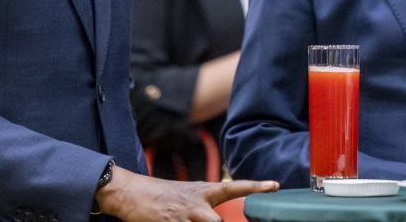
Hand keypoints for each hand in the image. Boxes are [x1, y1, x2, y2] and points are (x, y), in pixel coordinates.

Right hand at [95, 166, 277, 221]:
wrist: (131, 194)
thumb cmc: (159, 195)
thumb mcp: (186, 194)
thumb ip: (204, 204)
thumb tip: (218, 217)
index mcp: (202, 191)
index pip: (233, 187)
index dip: (255, 187)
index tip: (274, 186)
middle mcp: (196, 204)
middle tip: (211, 221)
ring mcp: (183, 217)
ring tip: (186, 219)